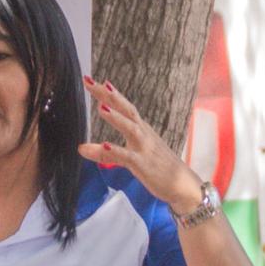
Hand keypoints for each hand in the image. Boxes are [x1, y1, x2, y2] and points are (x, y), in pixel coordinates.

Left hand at [78, 77, 199, 208]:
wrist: (183, 185)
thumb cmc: (157, 167)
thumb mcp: (131, 157)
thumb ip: (108, 152)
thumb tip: (81, 148)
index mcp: (141, 129)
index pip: (123, 106)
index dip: (108, 93)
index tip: (91, 80)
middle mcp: (143, 134)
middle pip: (126, 109)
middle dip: (109, 95)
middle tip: (90, 81)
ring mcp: (145, 148)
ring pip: (130, 128)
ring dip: (116, 117)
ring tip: (101, 107)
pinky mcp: (144, 165)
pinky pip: (128, 157)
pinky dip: (116, 150)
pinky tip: (104, 144)